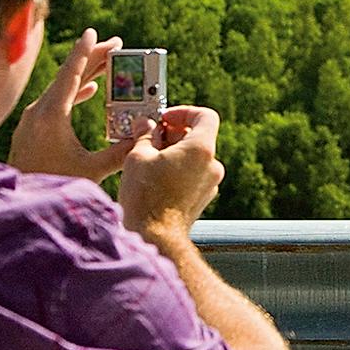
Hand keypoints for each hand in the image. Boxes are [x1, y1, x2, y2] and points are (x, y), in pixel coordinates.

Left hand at [9, 29, 144, 179]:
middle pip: (68, 77)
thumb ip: (119, 152)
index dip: (84, 52)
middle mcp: (38, 112)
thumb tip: (143, 137)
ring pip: (62, 89)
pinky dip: (75, 92)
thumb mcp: (92, 170)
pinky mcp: (32, 130)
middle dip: (93, 59)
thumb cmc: (54, 185)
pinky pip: (56, 102)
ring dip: (86, 75)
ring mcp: (33, 120)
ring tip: (108, 63)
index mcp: (51, 115)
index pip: (70, 74)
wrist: (19, 203)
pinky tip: (89, 90)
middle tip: (117, 45)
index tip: (93, 31)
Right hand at [119, 105, 223, 232]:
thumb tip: (145, 124)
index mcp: (201, 150)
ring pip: (194, 157)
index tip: (164, 118)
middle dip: (173, 133)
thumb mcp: (137, 156)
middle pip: (198, 137)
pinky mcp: (203, 199)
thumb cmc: (146, 197)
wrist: (155, 238)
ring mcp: (210, 184)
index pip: (205, 116)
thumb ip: (145, 135)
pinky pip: (193, 174)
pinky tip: (154, 176)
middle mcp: (212, 166)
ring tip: (147, 158)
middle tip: (149, 137)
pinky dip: (177, 169)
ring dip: (173, 152)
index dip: (184, 112)